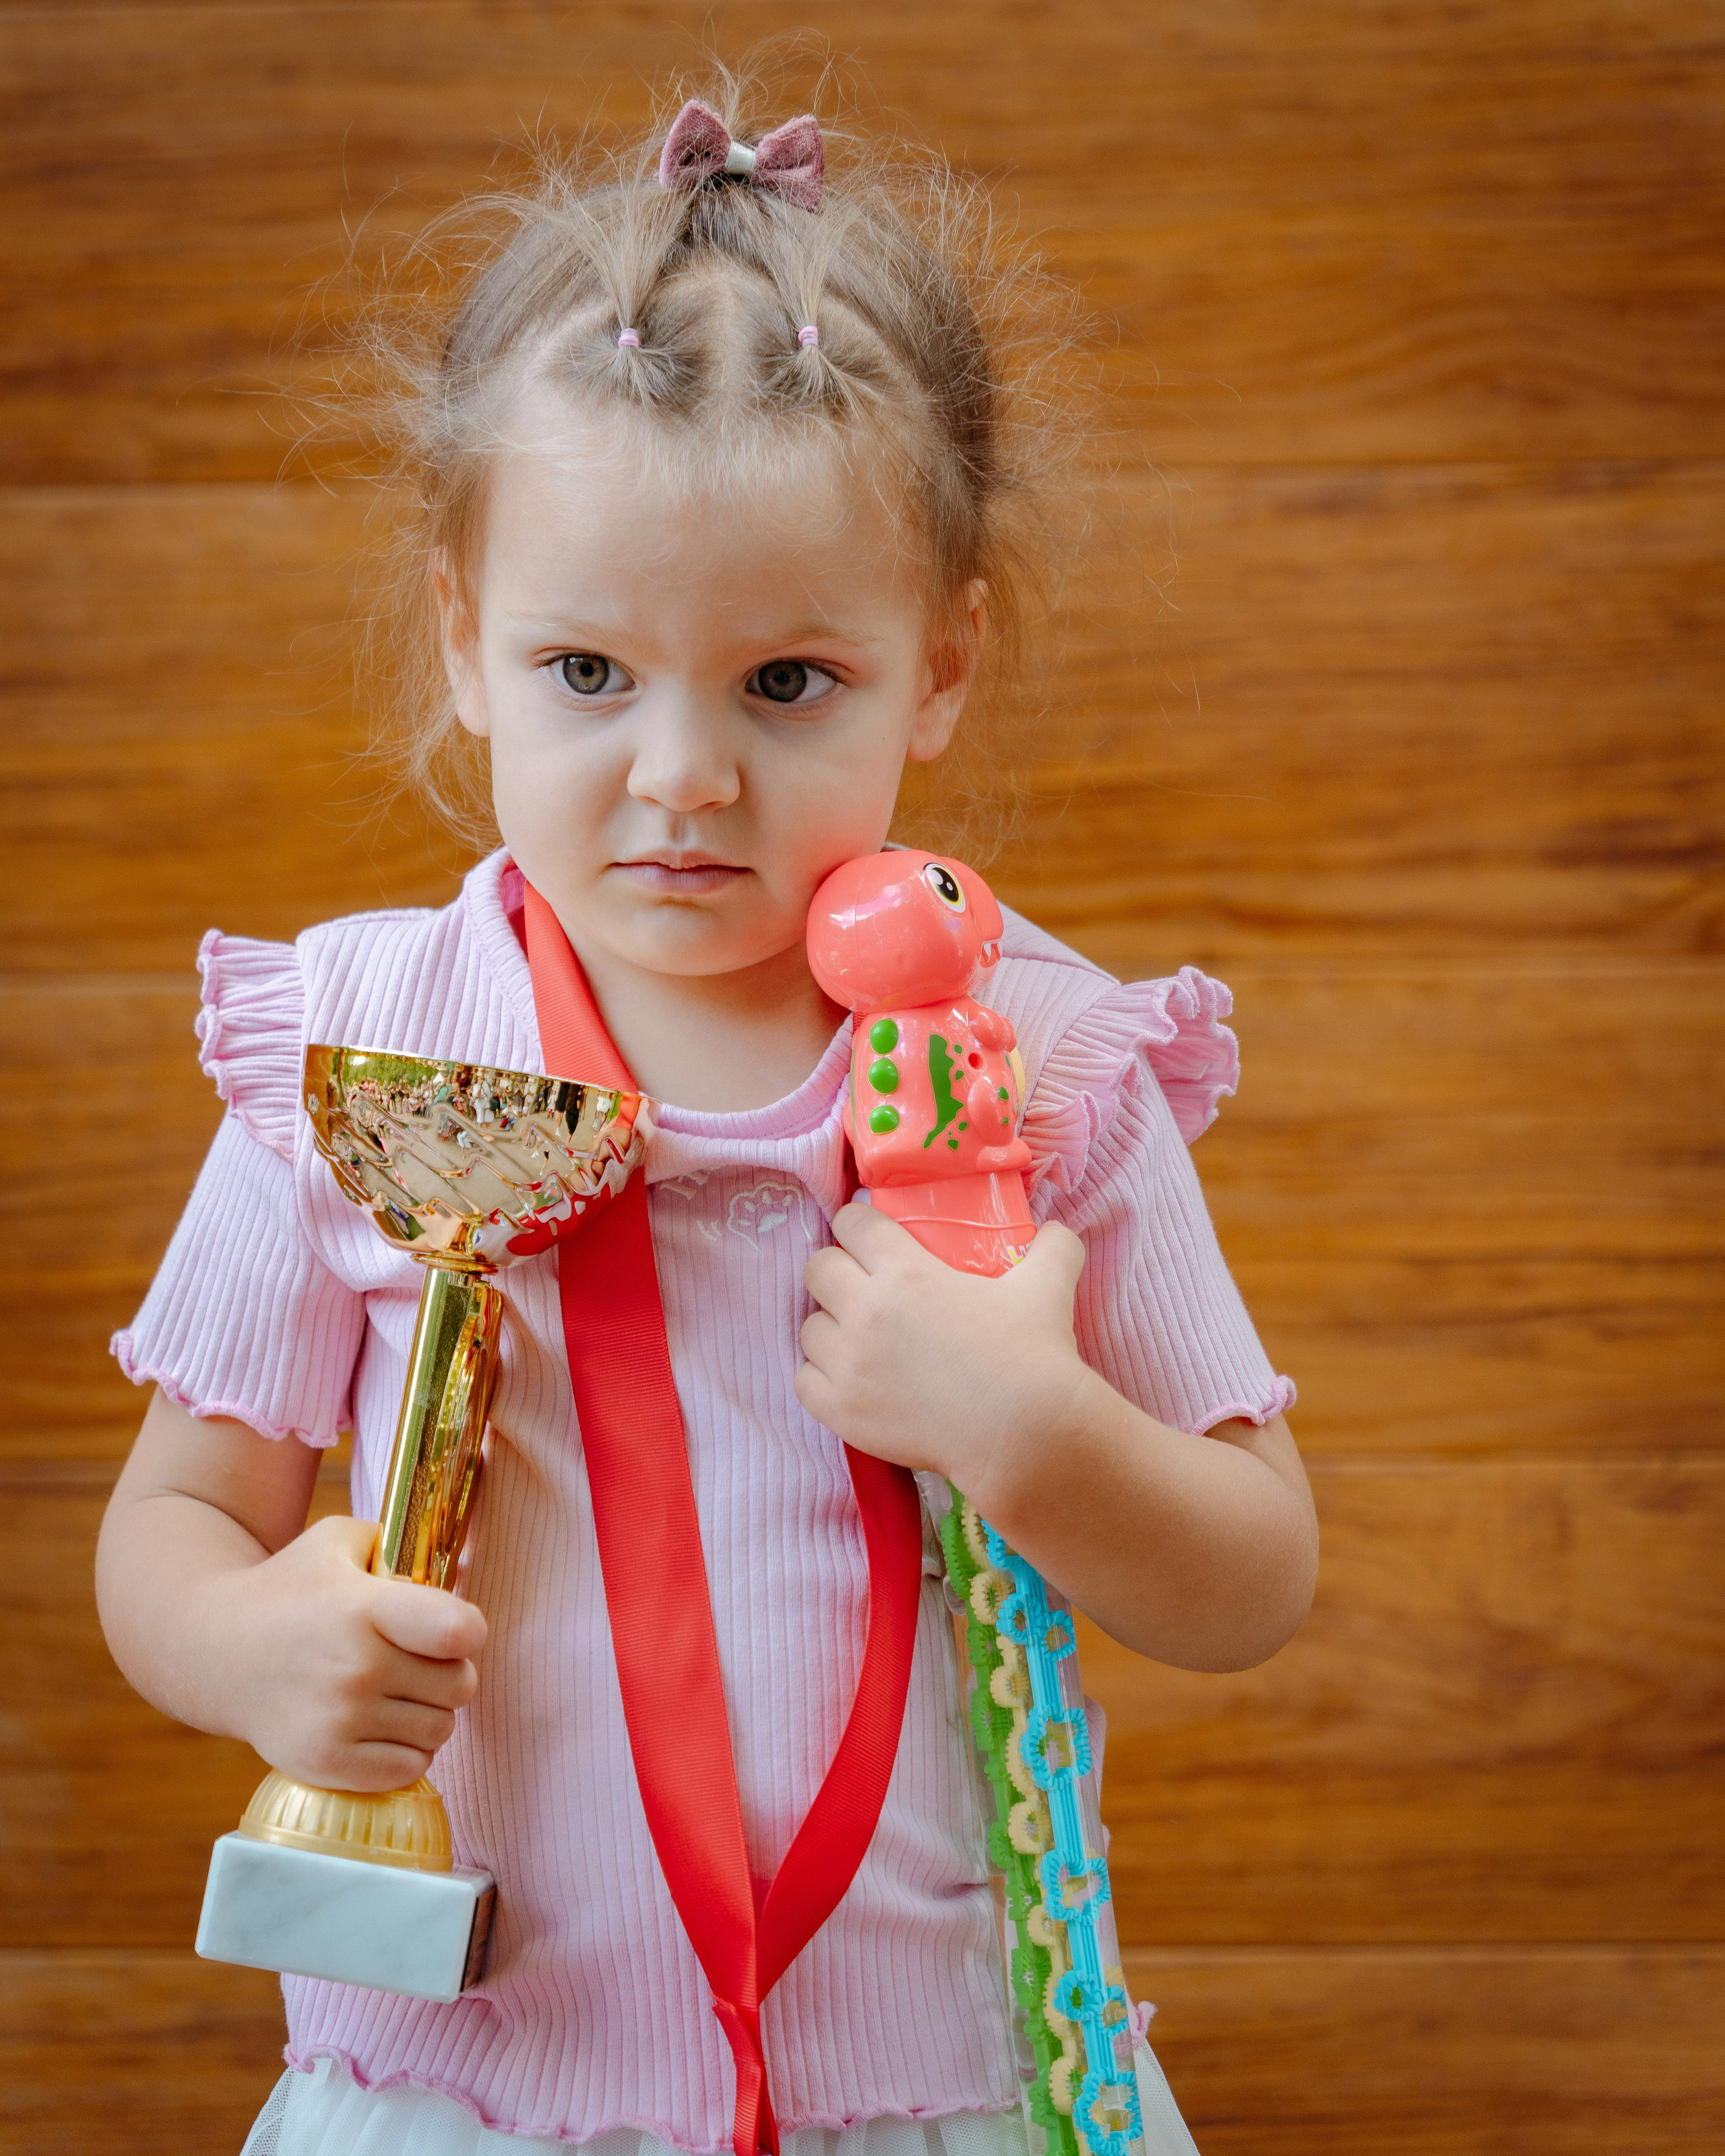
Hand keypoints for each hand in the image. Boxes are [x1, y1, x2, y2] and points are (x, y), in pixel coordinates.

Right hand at [202, 1515, 487, 1792]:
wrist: (218, 1651)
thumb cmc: (291, 1589)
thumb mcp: (339, 1540)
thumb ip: (400, 1542)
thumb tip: (453, 1570)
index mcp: (363, 1609)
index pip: (459, 1632)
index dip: (468, 1630)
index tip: (450, 1629)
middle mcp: (354, 1669)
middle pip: (460, 1685)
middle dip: (448, 1671)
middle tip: (414, 1660)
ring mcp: (339, 1722)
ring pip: (440, 1730)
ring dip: (428, 1712)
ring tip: (394, 1690)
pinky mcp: (327, 1765)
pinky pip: (411, 1768)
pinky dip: (406, 1750)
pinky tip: (380, 1724)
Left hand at [797, 1203, 1088, 1504]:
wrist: (1023, 1433)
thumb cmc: (1032, 1354)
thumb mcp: (1048, 1285)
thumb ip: (1052, 1247)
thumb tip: (1054, 1229)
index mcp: (905, 1270)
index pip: (851, 1223)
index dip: (860, 1227)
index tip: (873, 1239)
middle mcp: (866, 1311)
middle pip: (818, 1268)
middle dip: (839, 1271)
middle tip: (865, 1287)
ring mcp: (848, 1364)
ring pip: (809, 1327)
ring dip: (831, 1328)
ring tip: (861, 1339)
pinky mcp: (841, 1411)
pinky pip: (804, 1382)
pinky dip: (823, 1379)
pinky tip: (852, 1380)